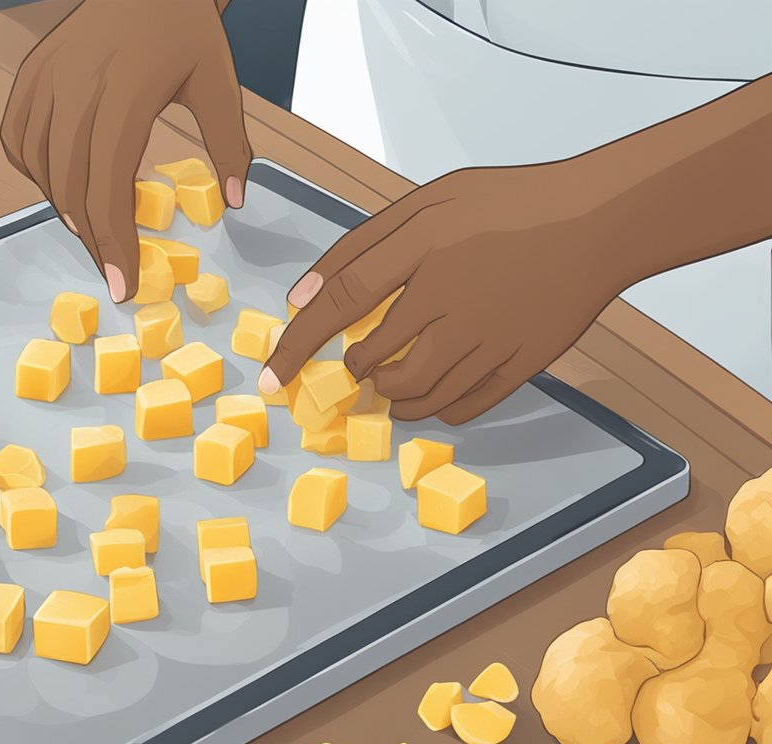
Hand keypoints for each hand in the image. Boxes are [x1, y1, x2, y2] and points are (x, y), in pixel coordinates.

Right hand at [0, 0, 250, 301]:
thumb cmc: (187, 30)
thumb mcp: (220, 83)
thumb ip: (230, 143)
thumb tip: (236, 202)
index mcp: (128, 90)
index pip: (109, 184)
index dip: (113, 241)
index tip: (123, 284)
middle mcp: (78, 84)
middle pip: (70, 185)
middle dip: (90, 240)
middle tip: (112, 271)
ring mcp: (48, 77)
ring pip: (39, 167)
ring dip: (63, 208)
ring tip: (93, 230)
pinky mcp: (31, 73)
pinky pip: (17, 138)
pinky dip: (32, 172)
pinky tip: (60, 184)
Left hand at [261, 161, 630, 423]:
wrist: (602, 220)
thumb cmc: (510, 204)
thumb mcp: (432, 201)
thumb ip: (363, 245)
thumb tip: (302, 295)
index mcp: (425, 249)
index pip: (340, 303)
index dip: (299, 344)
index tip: (272, 378)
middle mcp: (452, 298)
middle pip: (376, 359)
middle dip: (354, 369)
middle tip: (358, 363)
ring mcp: (489, 336)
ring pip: (416, 392)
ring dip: (389, 395)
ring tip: (386, 383)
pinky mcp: (522, 362)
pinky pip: (464, 405)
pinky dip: (434, 409)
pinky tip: (429, 395)